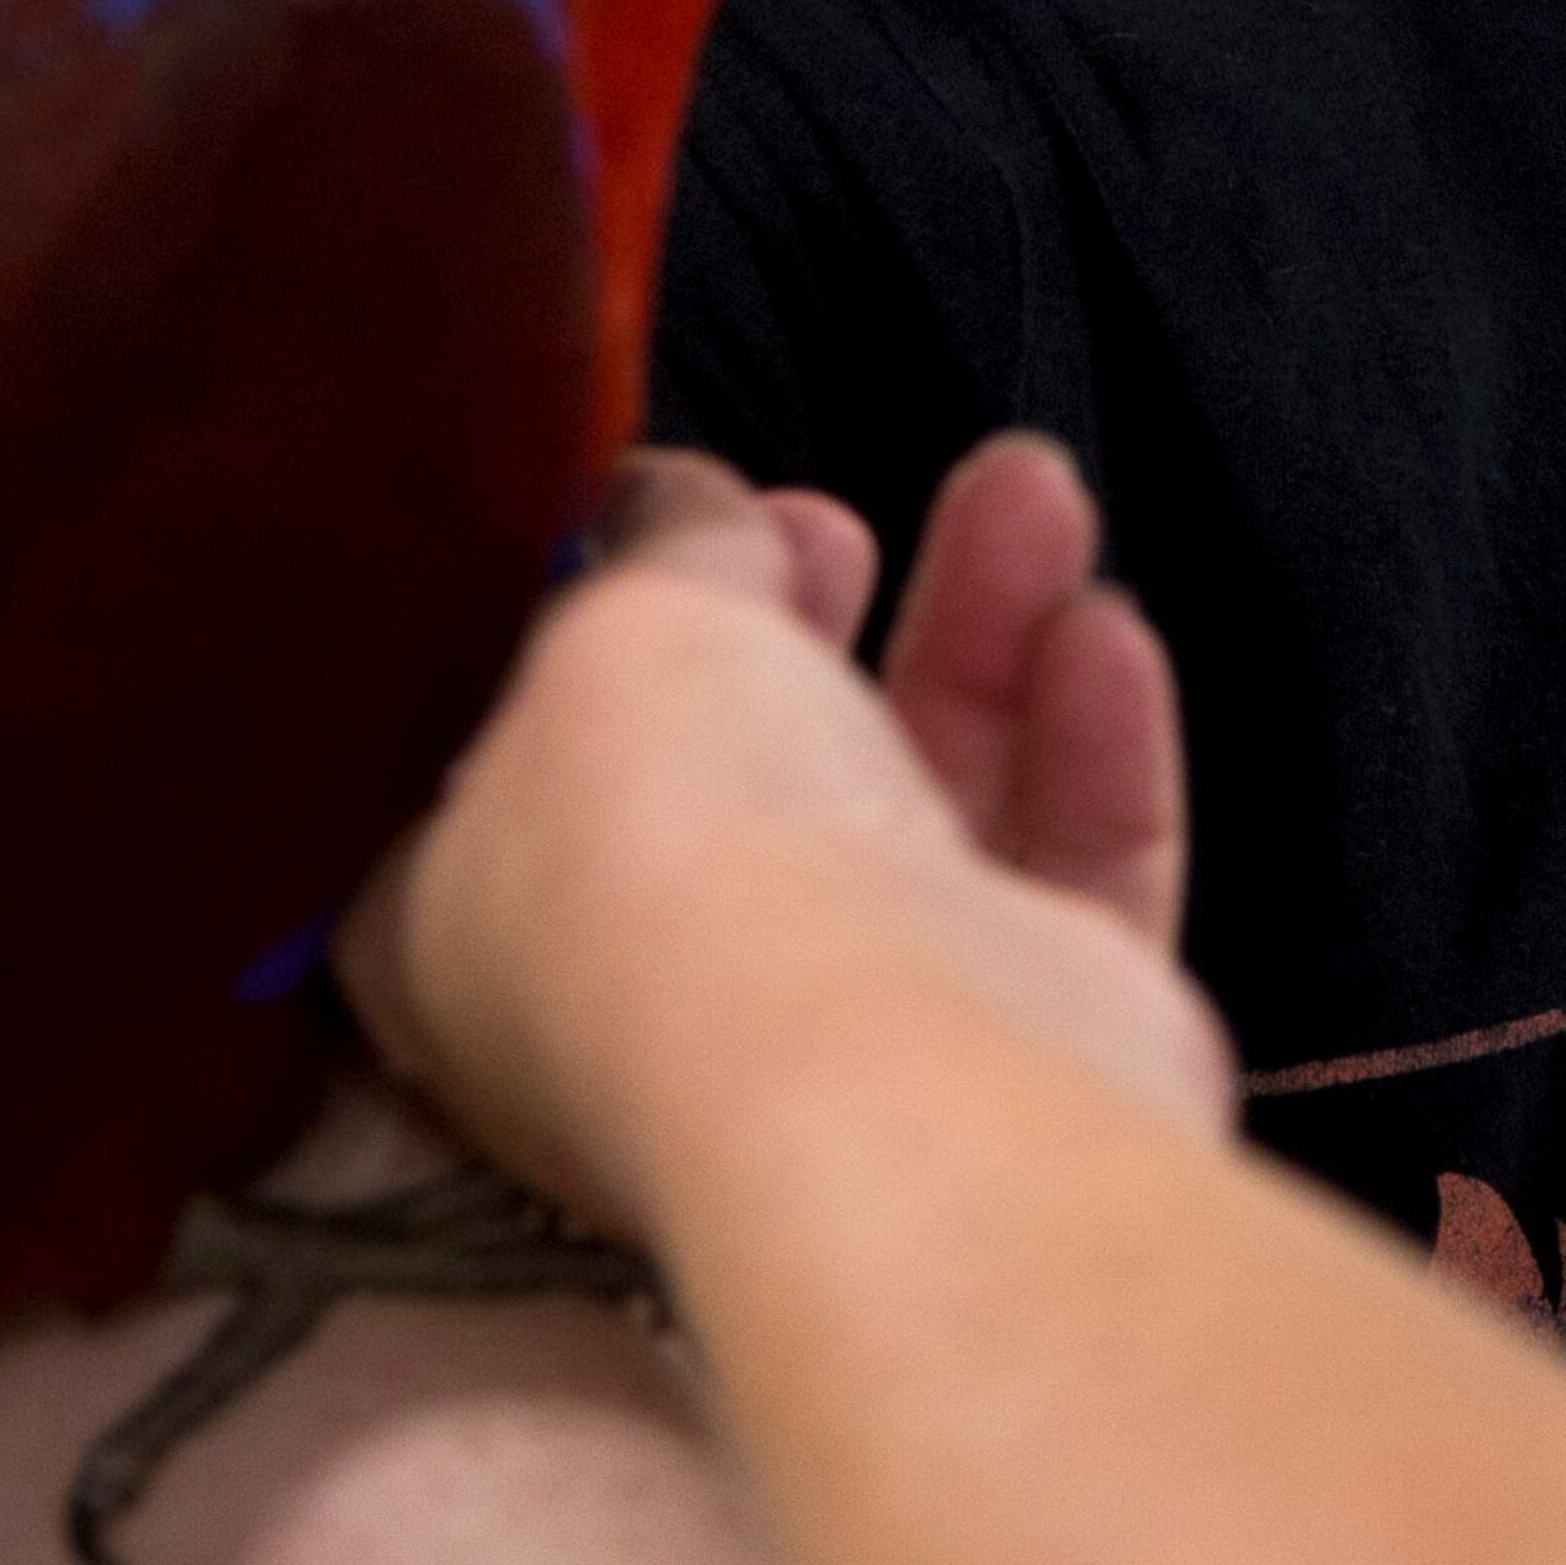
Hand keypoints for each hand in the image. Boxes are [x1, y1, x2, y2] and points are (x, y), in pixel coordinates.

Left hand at [337, 437, 1229, 1244]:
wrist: (893, 1074)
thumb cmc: (685, 865)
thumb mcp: (622, 619)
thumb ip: (656, 544)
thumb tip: (680, 503)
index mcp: (466, 936)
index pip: (511, 767)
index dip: (590, 632)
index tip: (667, 517)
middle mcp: (651, 1007)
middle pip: (736, 771)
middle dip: (799, 613)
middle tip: (830, 518)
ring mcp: (847, 1040)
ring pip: (919, 801)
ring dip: (977, 630)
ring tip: (1031, 490)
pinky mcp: (1016, 1048)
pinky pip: (1060, 872)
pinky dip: (1084, 745)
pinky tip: (1099, 627)